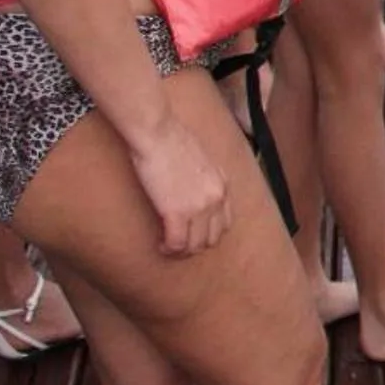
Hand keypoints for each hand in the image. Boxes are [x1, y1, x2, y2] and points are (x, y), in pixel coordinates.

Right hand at [128, 128, 231, 255]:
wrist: (158, 133)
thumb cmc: (172, 140)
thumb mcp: (202, 159)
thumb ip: (205, 178)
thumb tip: (195, 187)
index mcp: (223, 185)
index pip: (225, 222)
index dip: (209, 233)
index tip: (194, 234)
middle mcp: (217, 199)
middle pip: (212, 238)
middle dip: (196, 245)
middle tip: (179, 244)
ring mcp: (199, 208)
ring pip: (195, 245)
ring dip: (181, 250)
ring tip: (169, 247)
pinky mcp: (177, 213)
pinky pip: (176, 243)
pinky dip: (168, 249)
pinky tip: (160, 246)